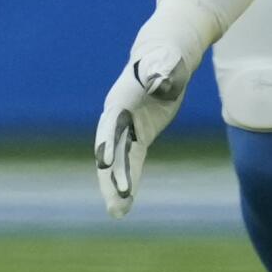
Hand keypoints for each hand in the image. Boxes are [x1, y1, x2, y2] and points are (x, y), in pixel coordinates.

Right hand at [94, 38, 192, 217]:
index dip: (107, 142)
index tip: (104, 162)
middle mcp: (117, 116)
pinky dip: (129, 181)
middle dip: (110, 176)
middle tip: (114, 201)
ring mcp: (125, 128)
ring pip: (117, 162)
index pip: (111, 123)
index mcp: (122, 98)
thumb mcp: (167, 62)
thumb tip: (160, 79)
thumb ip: (161, 71)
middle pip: (110, 149)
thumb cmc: (166, 57)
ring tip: (118, 213)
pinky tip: (127, 203)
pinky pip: (131, 162)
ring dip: (116, 187)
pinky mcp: (137, 136)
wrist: (164, 59)